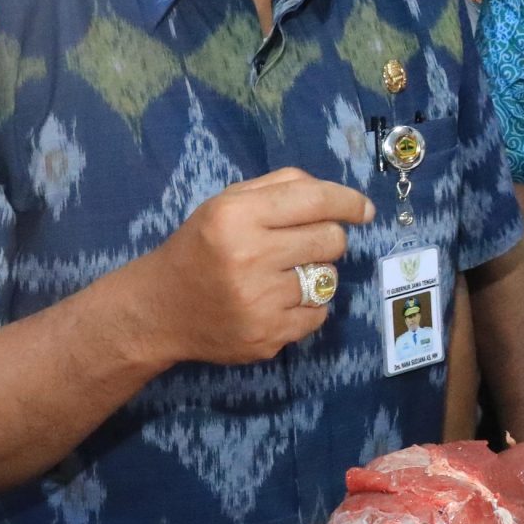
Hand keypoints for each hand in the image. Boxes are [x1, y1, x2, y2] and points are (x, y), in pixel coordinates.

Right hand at [136, 168, 373, 365]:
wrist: (160, 309)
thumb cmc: (202, 247)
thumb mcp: (227, 203)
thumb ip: (281, 187)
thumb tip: (342, 199)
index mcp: (237, 215)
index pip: (315, 200)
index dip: (349, 202)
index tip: (364, 209)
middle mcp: (249, 256)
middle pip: (331, 240)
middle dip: (325, 239)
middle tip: (300, 246)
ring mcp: (259, 301)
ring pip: (329, 280)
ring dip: (316, 275)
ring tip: (282, 276)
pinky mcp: (268, 335)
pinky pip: (320, 315)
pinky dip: (308, 308)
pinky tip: (278, 303)